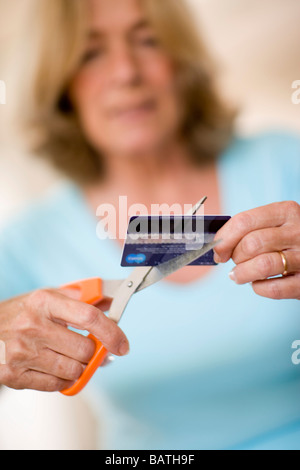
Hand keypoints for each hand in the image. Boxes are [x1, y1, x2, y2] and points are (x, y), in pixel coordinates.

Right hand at [0, 289, 128, 391]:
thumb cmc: (22, 313)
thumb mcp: (48, 297)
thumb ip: (80, 299)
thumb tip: (112, 302)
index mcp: (44, 302)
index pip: (89, 317)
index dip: (112, 332)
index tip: (122, 344)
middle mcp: (32, 326)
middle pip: (84, 349)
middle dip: (92, 351)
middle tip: (86, 347)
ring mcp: (22, 353)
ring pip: (74, 371)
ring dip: (78, 367)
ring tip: (68, 356)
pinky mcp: (14, 376)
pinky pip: (56, 386)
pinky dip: (63, 380)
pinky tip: (55, 367)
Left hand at [214, 201, 299, 299]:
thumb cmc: (288, 240)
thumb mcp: (276, 224)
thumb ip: (249, 228)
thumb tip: (217, 245)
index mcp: (286, 211)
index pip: (244, 221)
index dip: (224, 238)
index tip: (218, 251)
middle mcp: (298, 231)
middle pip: (252, 243)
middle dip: (235, 257)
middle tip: (235, 262)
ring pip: (262, 265)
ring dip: (243, 274)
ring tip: (239, 276)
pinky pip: (275, 288)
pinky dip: (259, 288)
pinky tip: (258, 284)